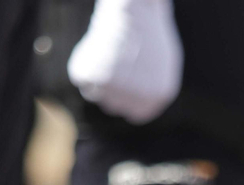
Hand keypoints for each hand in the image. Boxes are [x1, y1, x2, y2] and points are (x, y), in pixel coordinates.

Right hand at [67, 0, 182, 124]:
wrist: (133, 9)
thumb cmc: (147, 30)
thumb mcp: (161, 64)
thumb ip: (151, 89)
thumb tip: (138, 109)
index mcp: (158, 95)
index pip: (137, 115)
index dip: (127, 102)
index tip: (121, 89)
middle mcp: (137, 96)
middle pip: (114, 106)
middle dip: (111, 89)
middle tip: (112, 64)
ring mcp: (114, 87)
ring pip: (96, 94)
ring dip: (97, 76)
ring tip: (107, 51)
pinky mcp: (93, 76)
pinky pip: (82, 79)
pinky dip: (84, 64)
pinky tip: (96, 48)